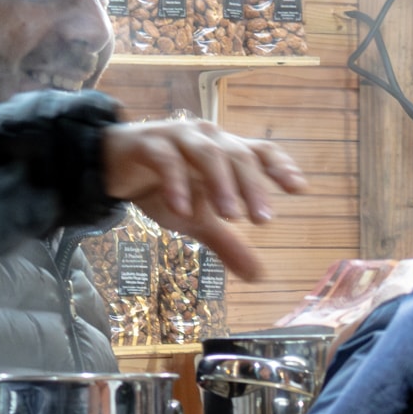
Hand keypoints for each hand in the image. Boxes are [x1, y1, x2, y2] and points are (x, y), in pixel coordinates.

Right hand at [101, 119, 306, 281]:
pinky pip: (166, 159)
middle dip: (253, 187)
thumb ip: (228, 243)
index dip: (280, 167)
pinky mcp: (149, 143)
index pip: (259, 151)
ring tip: (231, 215)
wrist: (112, 171)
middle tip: (263, 220)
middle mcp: (207, 138)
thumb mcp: (198, 220)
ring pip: (208, 152)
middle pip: (238, 154)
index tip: (300, 189)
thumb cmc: (163, 187)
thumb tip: (259, 277)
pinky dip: (177, 183)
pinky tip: (183, 211)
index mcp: (224, 151)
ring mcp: (178, 136)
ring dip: (222, 182)